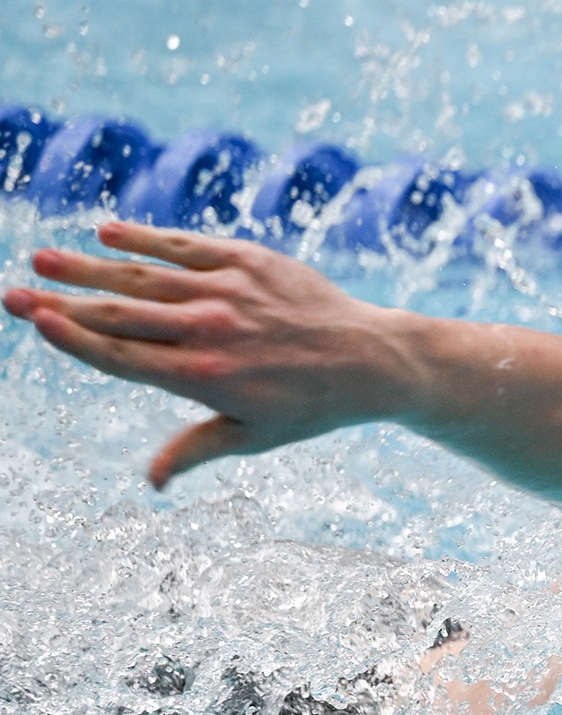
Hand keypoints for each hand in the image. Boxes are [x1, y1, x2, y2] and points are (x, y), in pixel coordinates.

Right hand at [3, 222, 408, 488]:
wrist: (371, 359)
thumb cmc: (309, 406)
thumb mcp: (253, 436)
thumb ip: (195, 449)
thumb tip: (151, 482)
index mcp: (203, 377)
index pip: (121, 356)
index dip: (73, 339)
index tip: (35, 320)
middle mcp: (210, 329)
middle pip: (119, 312)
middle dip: (61, 300)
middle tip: (12, 292)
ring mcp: (230, 290)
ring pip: (144, 274)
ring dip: (89, 265)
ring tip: (44, 258)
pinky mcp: (251, 260)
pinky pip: (188, 245)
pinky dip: (146, 237)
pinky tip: (108, 232)